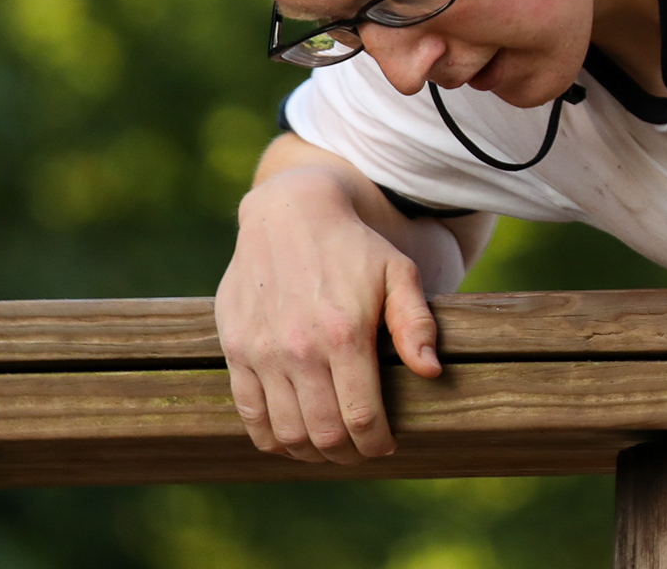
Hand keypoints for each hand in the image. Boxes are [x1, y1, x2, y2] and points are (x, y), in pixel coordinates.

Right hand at [215, 166, 442, 463]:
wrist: (289, 214)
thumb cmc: (353, 246)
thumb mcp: (398, 273)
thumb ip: (415, 323)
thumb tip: (431, 373)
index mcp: (345, 333)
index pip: (361, 416)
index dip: (376, 443)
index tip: (386, 446)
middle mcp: (300, 348)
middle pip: (323, 434)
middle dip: (347, 453)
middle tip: (360, 451)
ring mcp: (262, 351)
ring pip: (286, 432)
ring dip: (310, 452)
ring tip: (329, 446)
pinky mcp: (235, 349)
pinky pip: (249, 413)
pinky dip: (271, 437)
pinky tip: (291, 436)